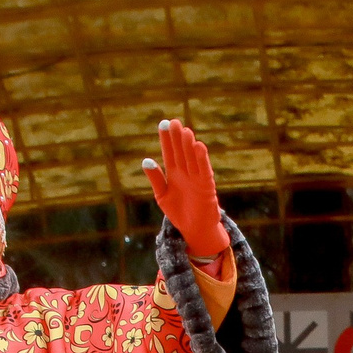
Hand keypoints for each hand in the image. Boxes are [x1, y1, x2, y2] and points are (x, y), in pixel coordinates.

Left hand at [141, 120, 229, 261]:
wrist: (195, 231)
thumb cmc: (179, 213)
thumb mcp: (162, 196)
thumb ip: (155, 179)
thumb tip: (146, 160)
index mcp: (174, 174)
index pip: (169, 152)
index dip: (166, 138)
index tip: (163, 124)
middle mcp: (186, 173)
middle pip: (180, 152)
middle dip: (177, 138)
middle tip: (173, 122)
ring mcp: (197, 178)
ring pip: (192, 158)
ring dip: (188, 145)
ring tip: (184, 131)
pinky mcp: (207, 187)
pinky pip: (204, 170)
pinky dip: (202, 159)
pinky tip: (198, 146)